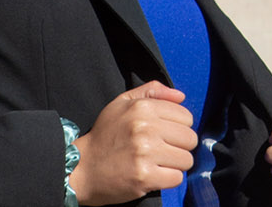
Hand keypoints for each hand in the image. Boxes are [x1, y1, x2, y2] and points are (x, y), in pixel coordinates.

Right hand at [69, 81, 196, 205]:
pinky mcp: (145, 177)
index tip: (163, 135)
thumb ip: (151, 92)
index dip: (177, 128)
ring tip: (156, 163)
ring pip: (186, 160)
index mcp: (142, 108)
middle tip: (161, 151)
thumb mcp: (121, 104)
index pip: (186, 117)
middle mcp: (145, 128)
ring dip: (174, 164)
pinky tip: (153, 175)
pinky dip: (167, 179)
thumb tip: (181, 96)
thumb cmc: (104, 136)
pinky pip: (177, 178)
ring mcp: (145, 153)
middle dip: (179, 147)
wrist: (81, 168)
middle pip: (190, 139)